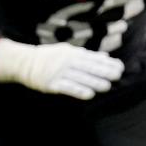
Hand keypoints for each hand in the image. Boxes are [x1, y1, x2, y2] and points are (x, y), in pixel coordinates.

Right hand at [0, 39, 124, 99]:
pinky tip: (89, 94)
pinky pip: (67, 88)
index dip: (107, 63)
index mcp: (72, 52)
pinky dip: (78, 90)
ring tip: (107, 86)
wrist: (25, 62)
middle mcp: (66, 61)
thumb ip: (87, 55)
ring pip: (79, 78)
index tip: (120, 66)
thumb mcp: (68, 51)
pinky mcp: (51, 83)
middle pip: (88, 67)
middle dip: (103, 71)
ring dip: (94, 82)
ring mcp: (58, 72)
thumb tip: (106, 56)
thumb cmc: (50, 57)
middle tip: (117, 75)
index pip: (93, 58)